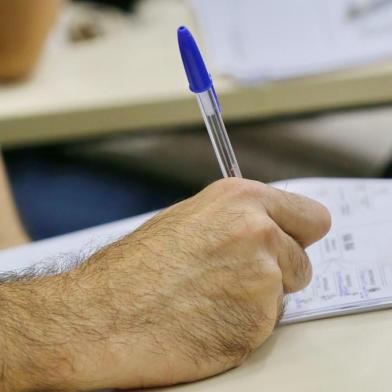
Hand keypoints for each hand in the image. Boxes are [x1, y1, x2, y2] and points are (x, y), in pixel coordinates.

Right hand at [1, 178, 329, 390]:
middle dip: (279, 271)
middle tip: (236, 279)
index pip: (312, 217)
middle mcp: (260, 233)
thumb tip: (270, 228)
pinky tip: (204, 322)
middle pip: (302, 261)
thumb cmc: (134, 268)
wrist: (101, 315)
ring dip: (256, 301)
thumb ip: (237, 222)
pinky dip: (241, 326)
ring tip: (208, 301)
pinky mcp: (256, 324)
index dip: (298, 235)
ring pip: (282, 296)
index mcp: (241, 200)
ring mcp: (262, 279)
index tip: (291, 243)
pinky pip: (263, 326)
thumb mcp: (190, 221)